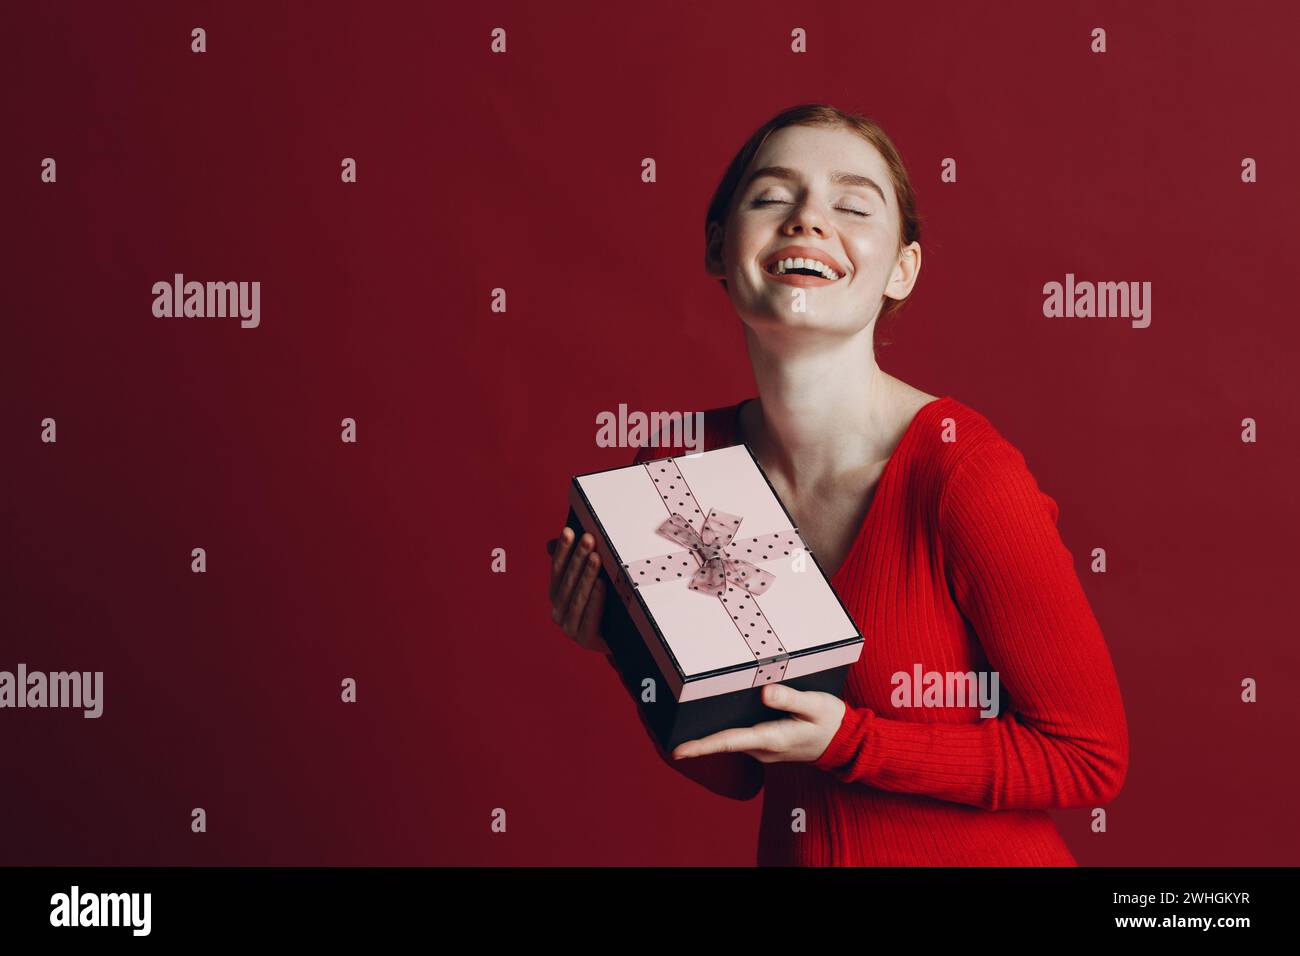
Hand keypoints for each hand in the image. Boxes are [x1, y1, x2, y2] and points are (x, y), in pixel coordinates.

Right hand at [546, 526, 609, 653]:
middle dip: (578, 558)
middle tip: (588, 538)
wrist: (624, 638)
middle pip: (567, 581)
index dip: (562, 550)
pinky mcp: (585, 640)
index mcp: (557, 595)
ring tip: (596, 557)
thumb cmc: (606, 605)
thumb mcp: (590, 581)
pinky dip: (595, 600)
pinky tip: (601, 584)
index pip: (557, 569)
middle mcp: (558, 611)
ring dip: (586, 576)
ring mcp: (570, 628)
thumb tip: (550, 543)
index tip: (569, 531)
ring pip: (577, 598)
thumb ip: (573, 563)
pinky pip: (589, 619)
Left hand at [671, 683, 846, 763]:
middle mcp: (763, 749)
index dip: (703, 745)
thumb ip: (789, 699)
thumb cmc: (830, 721)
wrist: (844, 744)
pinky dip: (724, 732)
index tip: (678, 751)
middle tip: (667, 733)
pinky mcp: (764, 745)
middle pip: (723, 741)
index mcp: (772, 738)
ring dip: (708, 736)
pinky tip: (714, 717)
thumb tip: (765, 692)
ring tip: (682, 724)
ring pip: (730, 741)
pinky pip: (739, 738)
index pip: (730, 742)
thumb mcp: (815, 705)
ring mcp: (762, 750)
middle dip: (697, 739)